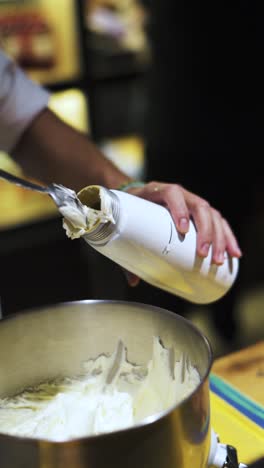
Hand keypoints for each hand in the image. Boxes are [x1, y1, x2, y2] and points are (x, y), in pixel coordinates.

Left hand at [124, 181, 241, 286]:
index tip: (183, 229)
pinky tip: (234, 253)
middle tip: (204, 254)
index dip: (179, 209)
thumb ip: (127, 251)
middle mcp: (178, 194)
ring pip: (212, 215)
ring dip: (219, 238)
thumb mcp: (127, 225)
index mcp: (156, 191)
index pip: (172, 193)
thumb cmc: (131, 212)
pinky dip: (228, 238)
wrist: (135, 197)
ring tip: (219, 259)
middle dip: (205, 231)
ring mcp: (192, 202)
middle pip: (199, 206)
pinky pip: (219, 222)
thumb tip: (134, 282)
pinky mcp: (201, 213)